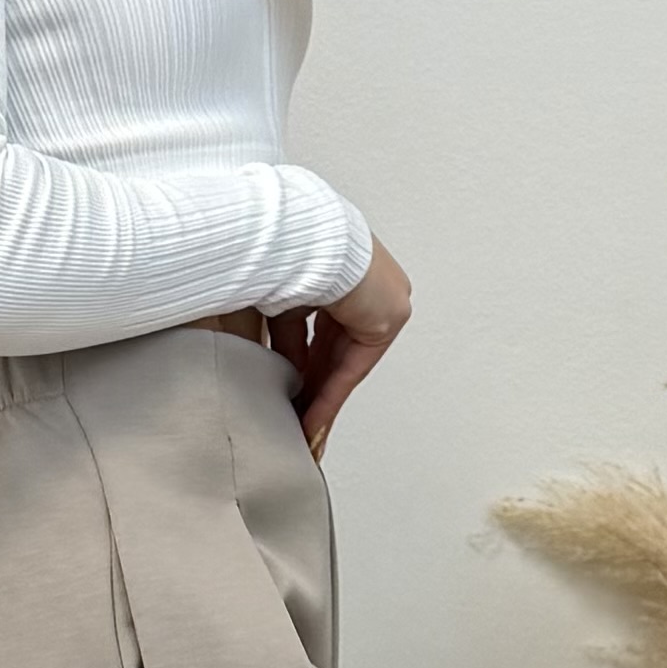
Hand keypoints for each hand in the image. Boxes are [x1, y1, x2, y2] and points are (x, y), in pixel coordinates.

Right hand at [274, 239, 411, 456]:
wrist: (301, 236)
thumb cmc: (281, 251)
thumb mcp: (278, 305)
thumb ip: (285, 340)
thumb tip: (282, 372)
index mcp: (342, 272)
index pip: (322, 330)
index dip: (303, 364)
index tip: (290, 390)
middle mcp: (369, 287)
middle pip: (335, 352)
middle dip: (312, 390)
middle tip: (296, 420)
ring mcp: (383, 302)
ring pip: (345, 364)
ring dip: (320, 400)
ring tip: (302, 432)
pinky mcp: (388, 318)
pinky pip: (354, 368)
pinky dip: (329, 397)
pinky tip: (311, 424)